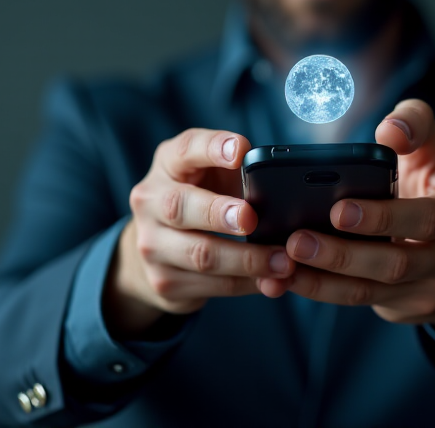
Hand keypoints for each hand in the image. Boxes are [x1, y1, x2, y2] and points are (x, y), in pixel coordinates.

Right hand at [104, 129, 295, 338]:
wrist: (157, 248)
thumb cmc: (200, 199)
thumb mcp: (211, 176)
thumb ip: (238, 173)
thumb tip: (283, 188)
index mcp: (168, 165)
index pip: (186, 149)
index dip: (213, 148)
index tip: (241, 150)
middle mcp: (151, 202)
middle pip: (180, 207)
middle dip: (218, 213)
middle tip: (251, 218)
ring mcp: (152, 245)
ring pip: (202, 255)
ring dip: (247, 260)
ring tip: (283, 261)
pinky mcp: (165, 281)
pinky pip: (214, 285)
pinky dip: (248, 283)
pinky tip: (272, 280)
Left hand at [260, 100, 434, 342]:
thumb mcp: (434, 151)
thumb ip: (415, 123)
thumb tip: (389, 131)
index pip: (428, 217)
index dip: (383, 217)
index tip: (337, 208)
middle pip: (398, 262)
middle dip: (344, 254)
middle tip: (296, 239)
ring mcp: (434, 288)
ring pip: (374, 288)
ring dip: (325, 277)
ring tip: (285, 259)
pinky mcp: (410, 307)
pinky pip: (361, 300)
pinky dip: (323, 290)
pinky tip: (291, 278)